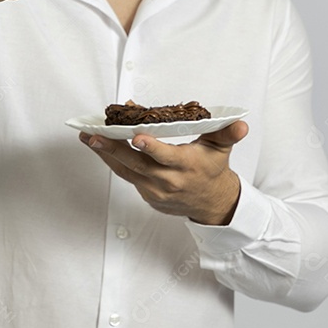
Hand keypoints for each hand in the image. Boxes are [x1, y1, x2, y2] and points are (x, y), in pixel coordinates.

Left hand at [79, 120, 247, 225]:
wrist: (212, 203)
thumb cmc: (213, 168)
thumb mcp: (222, 149)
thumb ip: (228, 134)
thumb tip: (241, 124)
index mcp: (186, 166)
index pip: (166, 156)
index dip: (150, 147)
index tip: (136, 136)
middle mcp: (168, 181)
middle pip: (136, 164)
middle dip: (113, 149)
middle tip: (93, 135)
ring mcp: (155, 190)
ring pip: (126, 171)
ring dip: (105, 154)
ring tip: (87, 138)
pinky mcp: (147, 195)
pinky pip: (127, 176)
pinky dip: (113, 161)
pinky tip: (100, 147)